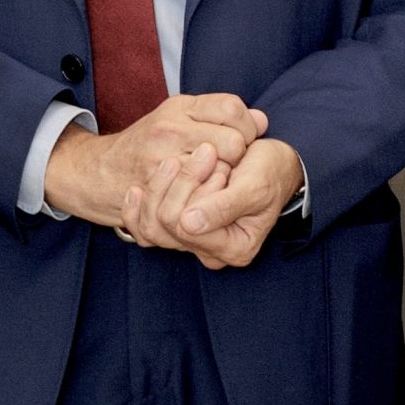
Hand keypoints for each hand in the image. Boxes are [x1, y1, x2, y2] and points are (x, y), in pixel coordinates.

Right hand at [44, 94, 263, 227]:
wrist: (100, 172)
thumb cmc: (147, 143)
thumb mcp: (179, 116)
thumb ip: (219, 115)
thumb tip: (261, 120)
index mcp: (178, 106)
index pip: (233, 109)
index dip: (247, 127)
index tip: (243, 140)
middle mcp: (170, 128)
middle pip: (234, 141)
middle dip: (240, 156)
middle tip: (231, 164)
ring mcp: (162, 159)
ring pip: (222, 170)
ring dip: (227, 179)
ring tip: (218, 180)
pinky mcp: (157, 188)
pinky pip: (202, 196)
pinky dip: (210, 198)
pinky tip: (204, 196)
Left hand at [122, 133, 303, 268]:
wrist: (267, 164)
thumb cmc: (268, 172)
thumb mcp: (255, 186)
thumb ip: (225, 206)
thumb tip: (189, 224)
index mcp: (235, 249)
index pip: (189, 227)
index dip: (195, 190)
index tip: (214, 160)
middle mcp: (211, 252)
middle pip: (167, 224)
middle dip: (181, 183)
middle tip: (202, 153)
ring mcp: (192, 242)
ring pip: (152, 224)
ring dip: (162, 186)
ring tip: (179, 160)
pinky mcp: (178, 228)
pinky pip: (144, 227)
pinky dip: (137, 207)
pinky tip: (135, 189)